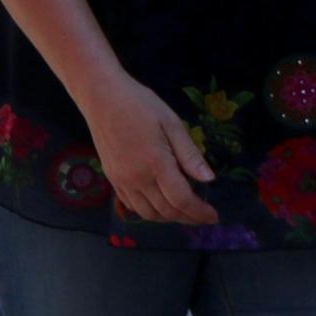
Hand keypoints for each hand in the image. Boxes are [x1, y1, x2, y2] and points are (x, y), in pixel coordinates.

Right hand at [83, 70, 216, 225]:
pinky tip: (160, 204)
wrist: (101, 98)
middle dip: (188, 218)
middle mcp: (136, 178)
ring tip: (184, 212)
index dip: (200, 212)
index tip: (214, 216)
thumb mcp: (172, 124)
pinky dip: (149, 211)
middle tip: (204, 216)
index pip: (182, 200)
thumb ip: (189, 154)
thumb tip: (209, 179)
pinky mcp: (112, 178)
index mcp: (155, 163)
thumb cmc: (140, 105)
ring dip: (169, 218)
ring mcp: (121, 180)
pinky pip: (132, 205)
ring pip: (148, 213)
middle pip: (166, 211)